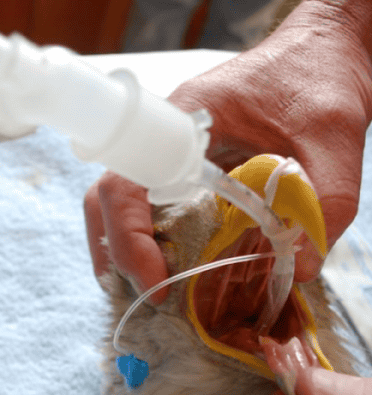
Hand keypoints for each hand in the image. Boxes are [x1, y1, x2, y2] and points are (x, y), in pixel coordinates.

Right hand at [85, 1, 371, 302]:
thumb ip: (324, 199)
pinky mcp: (183, 167)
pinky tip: (161, 264)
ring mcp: (168, 152)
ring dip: (122, 248)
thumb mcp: (332, 135)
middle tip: (149, 294)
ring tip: (145, 286)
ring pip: (119, 203)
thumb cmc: (317, 78)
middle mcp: (163, 137)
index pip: (127, 184)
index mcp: (183, 123)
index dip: (130, 238)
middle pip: (109, 198)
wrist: (318, 52)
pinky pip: (146, 205)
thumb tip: (300, 268)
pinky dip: (144, 239)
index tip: (159, 281)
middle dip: (116, 251)